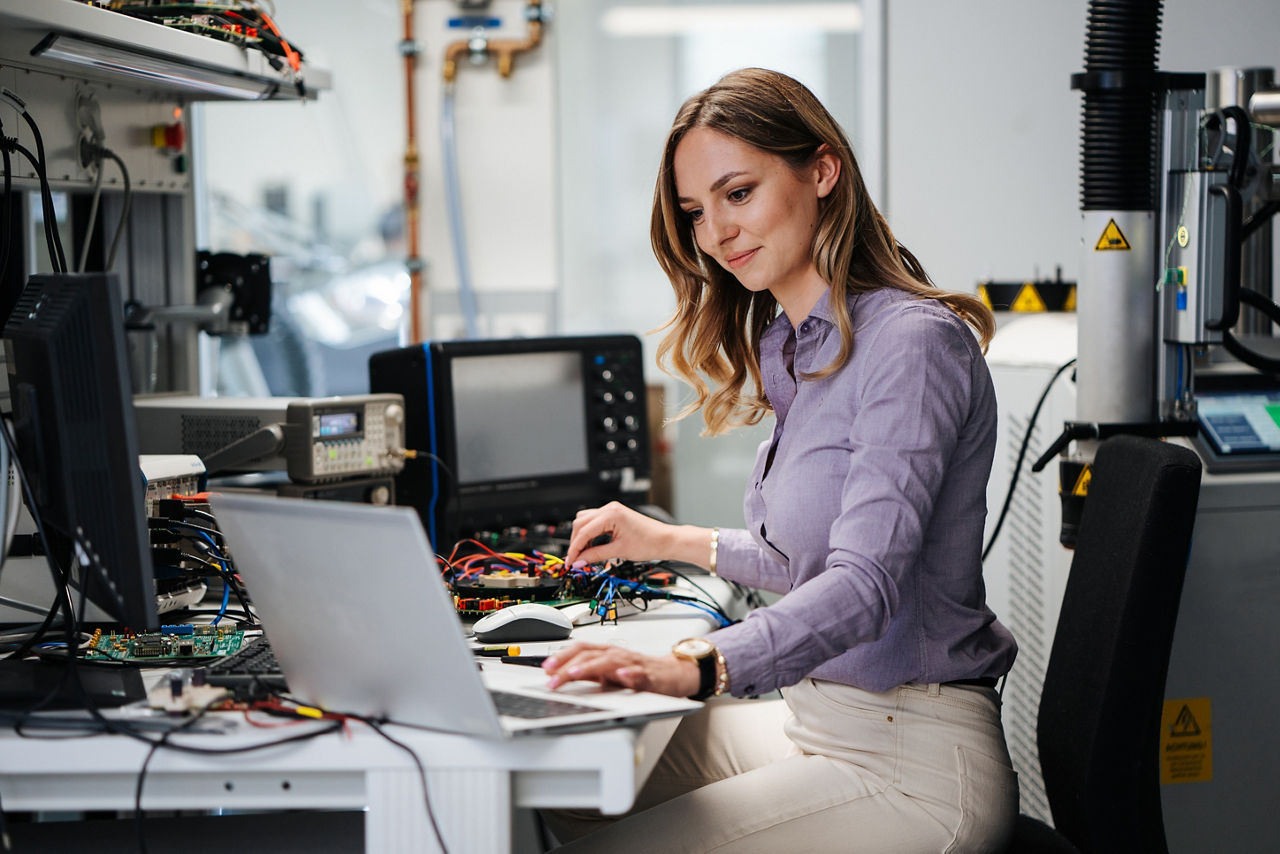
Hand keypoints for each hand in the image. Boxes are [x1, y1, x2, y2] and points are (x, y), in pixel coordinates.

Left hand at [542, 642, 700, 697]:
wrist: (671, 674)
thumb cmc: (637, 673)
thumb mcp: (607, 674)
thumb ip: (587, 674)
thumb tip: (559, 677)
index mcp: (605, 653)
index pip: (580, 649)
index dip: (562, 656)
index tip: (546, 668)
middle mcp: (616, 654)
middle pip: (589, 655)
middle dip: (568, 666)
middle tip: (552, 679)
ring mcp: (631, 663)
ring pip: (609, 661)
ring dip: (591, 667)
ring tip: (575, 674)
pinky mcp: (648, 675)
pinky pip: (639, 673)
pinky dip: (629, 673)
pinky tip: (621, 676)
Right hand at [564, 501, 673, 565]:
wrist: (665, 540)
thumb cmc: (650, 542)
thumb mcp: (619, 552)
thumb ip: (596, 555)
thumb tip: (580, 560)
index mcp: (611, 514)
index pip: (583, 531)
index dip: (574, 548)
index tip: (570, 561)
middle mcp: (609, 509)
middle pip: (580, 524)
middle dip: (575, 542)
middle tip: (575, 559)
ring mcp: (612, 511)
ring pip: (585, 521)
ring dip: (581, 537)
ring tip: (583, 554)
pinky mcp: (614, 516)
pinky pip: (594, 523)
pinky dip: (590, 534)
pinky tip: (591, 546)